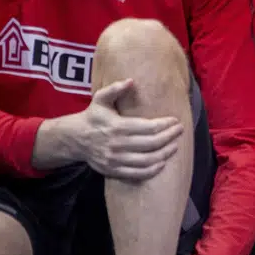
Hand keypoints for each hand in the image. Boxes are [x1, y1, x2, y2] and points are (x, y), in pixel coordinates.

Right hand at [63, 79, 183, 179]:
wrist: (74, 139)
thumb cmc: (93, 116)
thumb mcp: (100, 99)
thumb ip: (114, 89)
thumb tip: (131, 81)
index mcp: (117, 126)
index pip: (149, 127)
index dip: (165, 125)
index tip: (175, 121)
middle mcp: (117, 144)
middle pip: (152, 143)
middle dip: (170, 137)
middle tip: (180, 131)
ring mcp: (115, 159)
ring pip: (147, 160)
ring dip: (165, 153)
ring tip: (175, 146)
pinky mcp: (113, 170)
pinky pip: (137, 174)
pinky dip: (153, 170)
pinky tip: (162, 162)